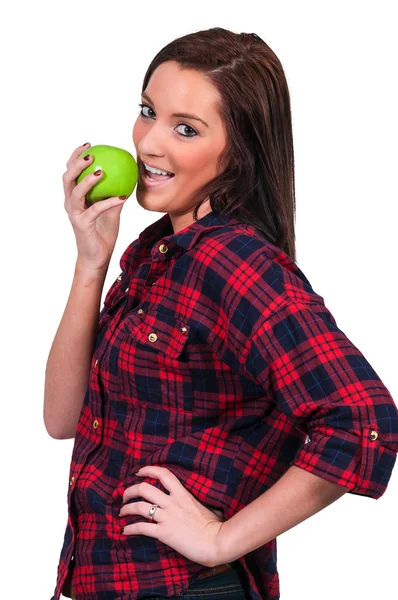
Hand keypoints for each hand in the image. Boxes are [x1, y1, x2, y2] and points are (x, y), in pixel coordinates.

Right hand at [63, 142, 127, 270]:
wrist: (98, 256)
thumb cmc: (103, 233)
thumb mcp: (111, 210)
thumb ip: (115, 194)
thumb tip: (129, 177)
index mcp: (75, 197)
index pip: (71, 172)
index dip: (75, 156)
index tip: (88, 144)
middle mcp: (71, 204)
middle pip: (67, 178)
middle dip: (75, 163)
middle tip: (90, 153)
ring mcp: (75, 214)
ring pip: (75, 192)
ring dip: (87, 180)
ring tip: (99, 171)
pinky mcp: (82, 224)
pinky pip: (96, 210)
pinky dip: (109, 202)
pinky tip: (122, 197)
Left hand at [119, 466, 225, 567]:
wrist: (216, 541)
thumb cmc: (214, 524)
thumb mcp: (204, 505)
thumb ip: (193, 500)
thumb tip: (192, 500)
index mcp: (182, 493)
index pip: (163, 474)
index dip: (148, 470)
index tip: (139, 472)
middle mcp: (172, 503)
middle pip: (144, 488)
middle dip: (130, 491)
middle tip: (125, 496)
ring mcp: (167, 517)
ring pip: (139, 507)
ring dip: (126, 509)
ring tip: (121, 512)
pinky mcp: (164, 533)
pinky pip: (142, 528)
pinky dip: (130, 529)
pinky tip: (125, 530)